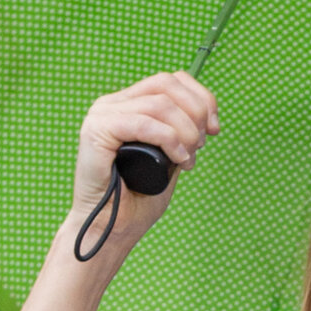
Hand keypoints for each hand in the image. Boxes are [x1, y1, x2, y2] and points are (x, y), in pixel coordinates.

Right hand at [68, 73, 220, 258]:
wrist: (110, 230)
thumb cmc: (136, 200)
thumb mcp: (169, 159)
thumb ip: (180, 134)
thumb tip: (205, 116)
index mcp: (128, 105)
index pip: (170, 80)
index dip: (201, 98)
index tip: (214, 129)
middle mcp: (113, 104)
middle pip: (166, 84)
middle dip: (196, 113)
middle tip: (199, 147)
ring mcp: (102, 115)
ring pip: (159, 103)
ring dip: (185, 131)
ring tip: (188, 159)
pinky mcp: (96, 131)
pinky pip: (143, 122)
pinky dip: (168, 139)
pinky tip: (177, 158)